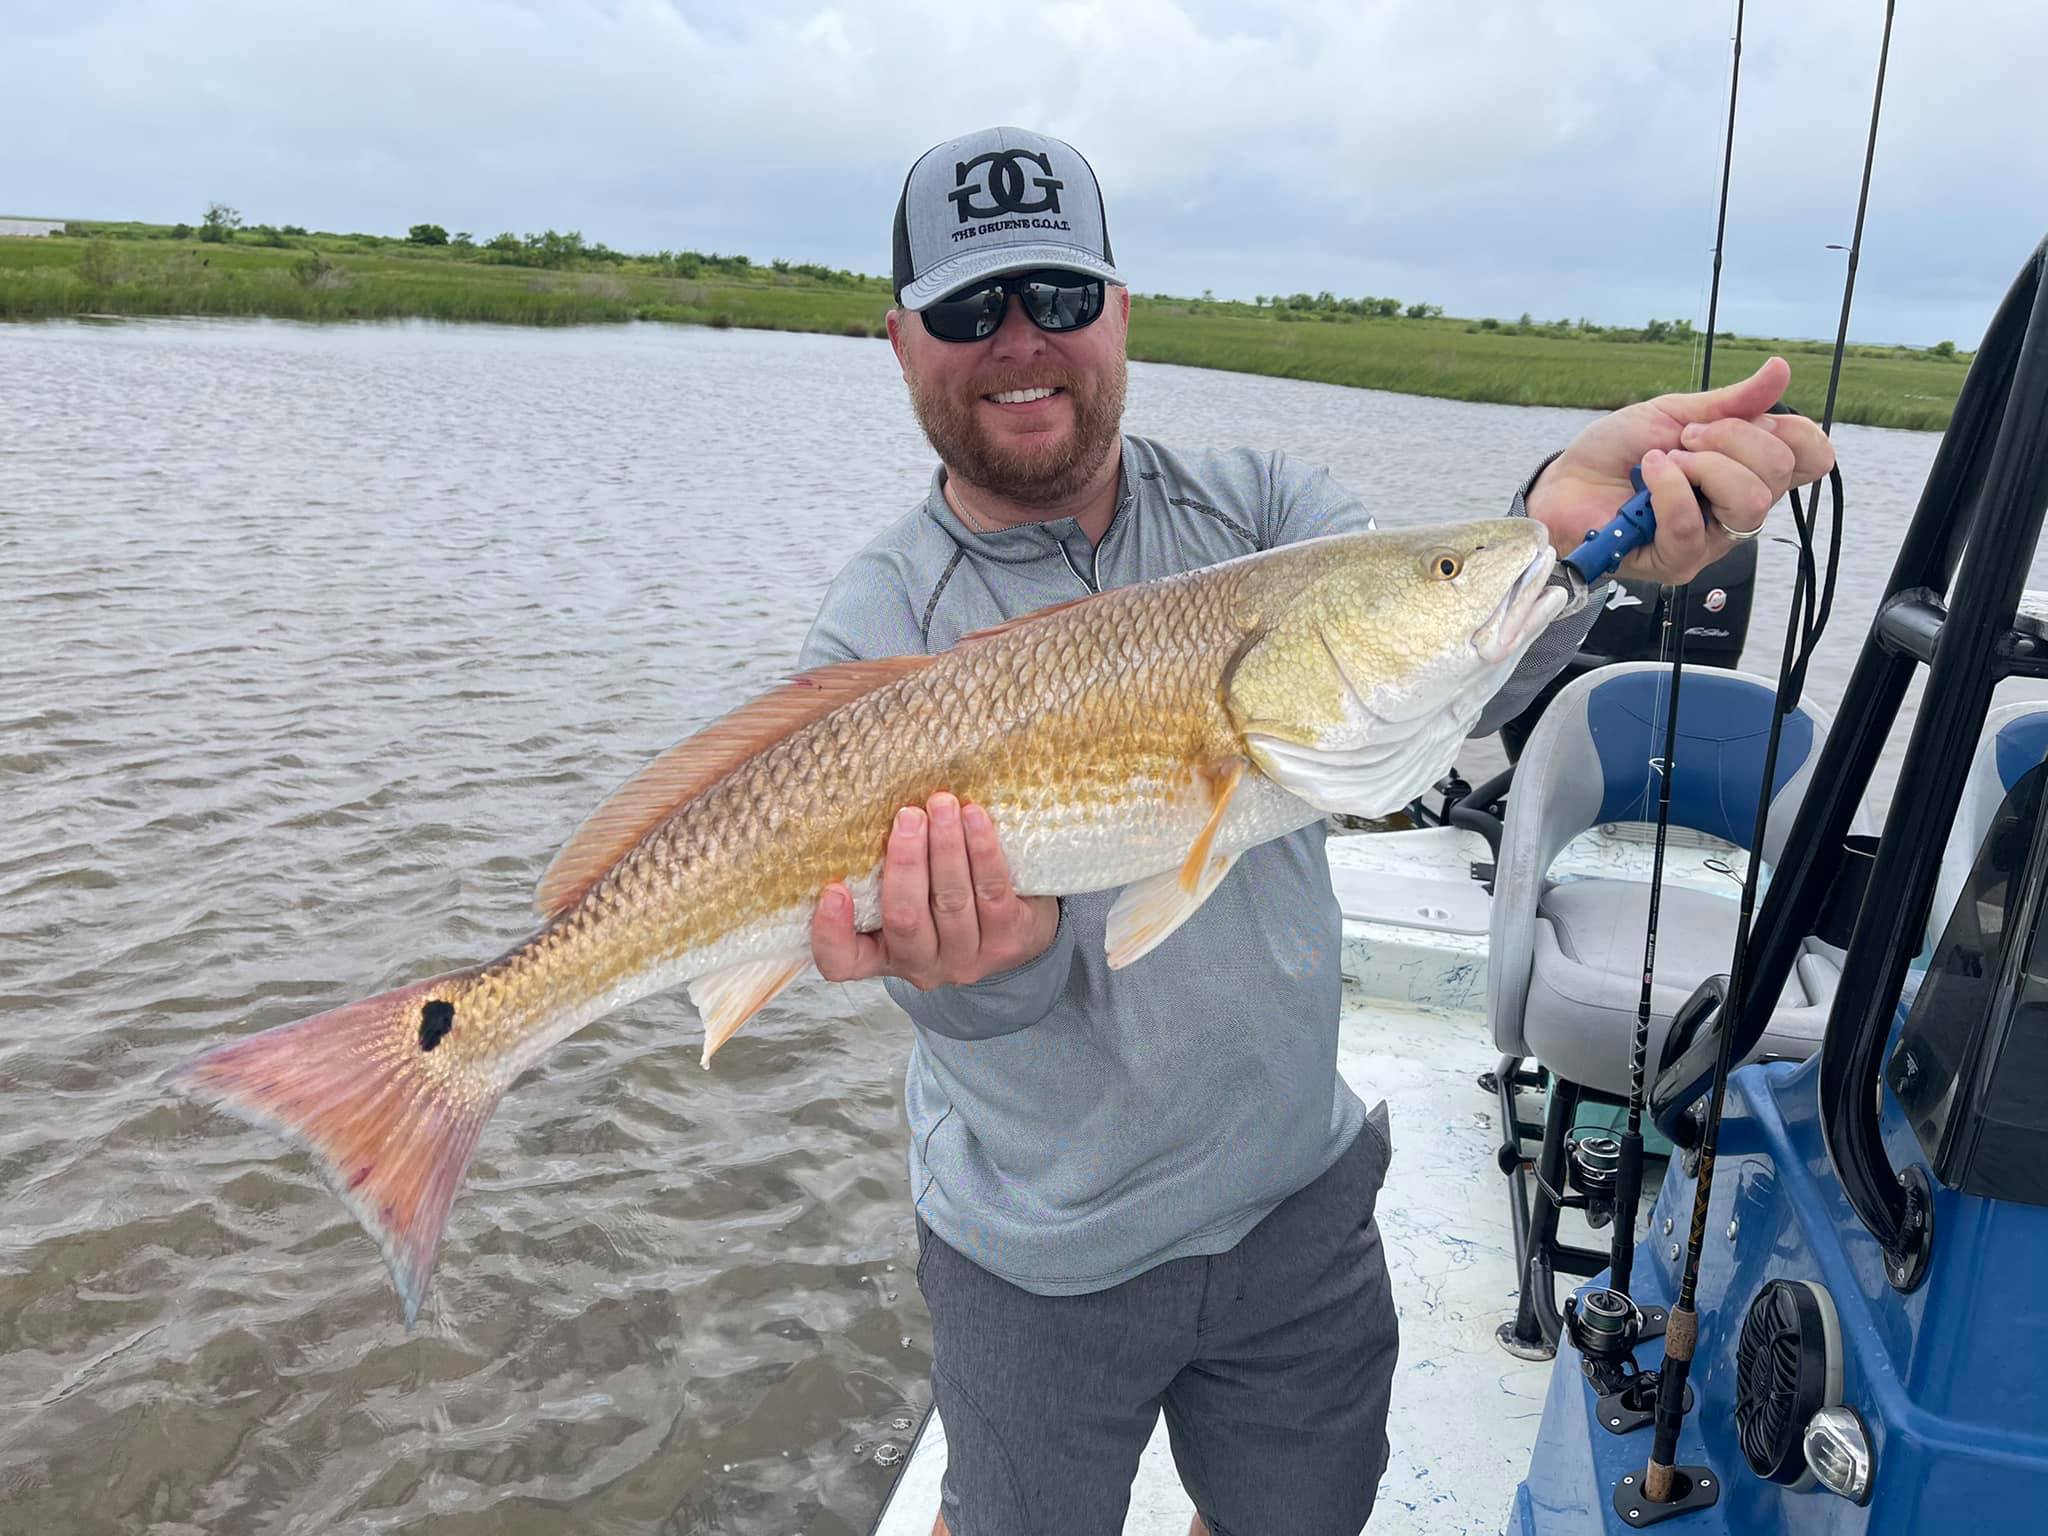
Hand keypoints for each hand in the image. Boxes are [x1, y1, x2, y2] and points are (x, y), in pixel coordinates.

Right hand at [811, 792, 1060, 990]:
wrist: (1017, 927)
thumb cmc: (944, 898)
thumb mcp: (907, 894)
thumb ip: (883, 874)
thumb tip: (867, 809)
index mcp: (880, 956)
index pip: (842, 962)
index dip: (831, 933)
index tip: (833, 889)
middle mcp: (920, 966)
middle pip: (905, 919)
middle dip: (907, 863)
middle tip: (909, 816)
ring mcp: (965, 959)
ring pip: (951, 901)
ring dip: (946, 847)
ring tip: (943, 804)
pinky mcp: (1007, 941)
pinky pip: (991, 891)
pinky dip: (982, 850)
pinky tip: (974, 817)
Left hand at [1525, 356, 1835, 584]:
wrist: (1566, 480)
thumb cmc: (1620, 451)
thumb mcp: (1677, 412)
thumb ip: (1732, 401)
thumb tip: (1780, 370)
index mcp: (1750, 469)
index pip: (1813, 459)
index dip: (1795, 433)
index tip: (1753, 418)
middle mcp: (1739, 508)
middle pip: (1778, 474)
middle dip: (1729, 438)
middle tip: (1685, 438)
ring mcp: (1712, 540)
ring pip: (1748, 502)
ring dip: (1703, 465)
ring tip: (1663, 459)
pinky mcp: (1677, 562)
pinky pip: (1690, 524)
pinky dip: (1667, 487)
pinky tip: (1646, 475)